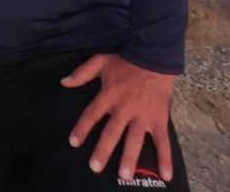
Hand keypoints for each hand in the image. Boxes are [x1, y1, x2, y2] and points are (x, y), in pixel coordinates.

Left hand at [62, 53, 175, 181]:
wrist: (154, 53)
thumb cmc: (126, 57)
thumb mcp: (100, 60)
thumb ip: (81, 73)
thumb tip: (63, 82)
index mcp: (109, 94)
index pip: (91, 115)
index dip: (82, 129)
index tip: (74, 142)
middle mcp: (124, 108)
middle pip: (111, 132)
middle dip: (103, 150)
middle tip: (95, 167)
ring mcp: (143, 115)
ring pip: (135, 140)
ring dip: (130, 158)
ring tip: (124, 175)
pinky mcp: (159, 118)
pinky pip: (162, 141)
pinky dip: (165, 158)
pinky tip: (166, 174)